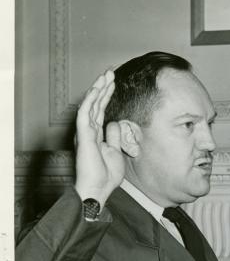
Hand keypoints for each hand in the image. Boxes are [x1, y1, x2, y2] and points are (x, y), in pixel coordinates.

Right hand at [74, 70, 124, 205]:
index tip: (113, 83)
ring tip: (106, 75)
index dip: (106, 96)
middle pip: (95, 104)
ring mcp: (84, 132)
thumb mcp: (116, 151)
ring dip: (98, 89)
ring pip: (90, 105)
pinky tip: (97, 89)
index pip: (100, 110)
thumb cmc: (106, 174)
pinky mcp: (83, 135)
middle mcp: (87, 130)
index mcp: (95, 134)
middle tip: (110, 72)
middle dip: (103, 87)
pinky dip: (91, 100)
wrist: (98, 188)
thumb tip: (115, 123)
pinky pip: (85, 114)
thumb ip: (114, 136)